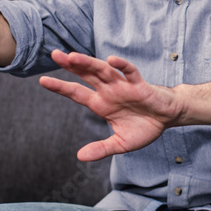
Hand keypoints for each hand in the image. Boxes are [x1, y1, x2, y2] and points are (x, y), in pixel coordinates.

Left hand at [39, 50, 183, 160]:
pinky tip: (111, 59)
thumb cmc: (145, 127)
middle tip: (54, 54)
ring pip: (103, 71)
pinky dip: (121, 65)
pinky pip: (130, 73)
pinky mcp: (140, 86)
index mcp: (101, 104)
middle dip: (70, 66)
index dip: (60, 87)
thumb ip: (101, 148)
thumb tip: (80, 157)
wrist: (168, 118)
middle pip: (86, 75)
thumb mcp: (120, 144)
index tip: (42, 80)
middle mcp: (109, 91)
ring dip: (89, 63)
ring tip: (73, 57)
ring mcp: (123, 86)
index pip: (76, 93)